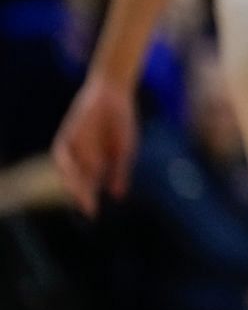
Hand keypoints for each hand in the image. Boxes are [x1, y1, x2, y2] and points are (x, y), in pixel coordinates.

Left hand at [52, 76, 137, 216]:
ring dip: (72, 183)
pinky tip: (70, 172)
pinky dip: (65, 164)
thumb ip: (120, 172)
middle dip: (81, 194)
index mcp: (97, 163)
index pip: (90, 186)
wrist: (113, 95)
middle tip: (86, 207)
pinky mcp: (66, 136)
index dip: (89, 200)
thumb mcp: (125, 150)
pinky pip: (61, 154)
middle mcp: (82, 158)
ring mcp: (73, 148)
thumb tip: (118, 196)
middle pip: (77, 181)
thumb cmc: (122, 122)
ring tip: (78, 193)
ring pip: (68, 171)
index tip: (92, 213)